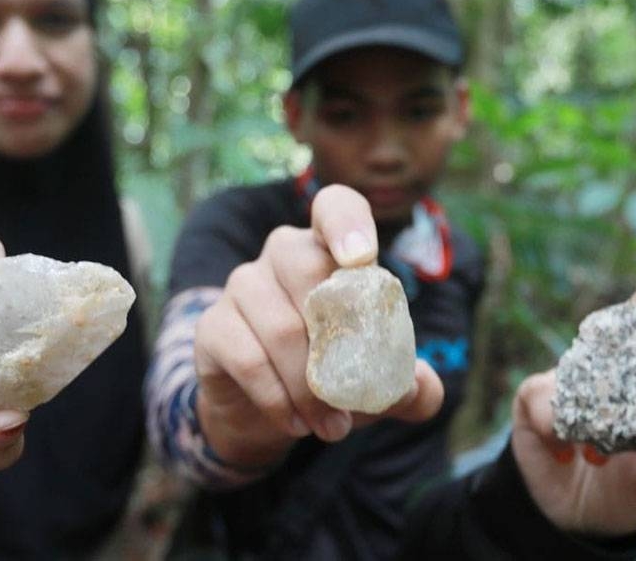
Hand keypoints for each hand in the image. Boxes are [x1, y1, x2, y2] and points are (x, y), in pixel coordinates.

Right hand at [194, 185, 443, 467]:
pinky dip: (277, 398)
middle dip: (337, 343)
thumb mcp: (377, 383)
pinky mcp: (214, 325)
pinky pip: (247, 358)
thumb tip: (421, 388)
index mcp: (330, 249)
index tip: (362, 258)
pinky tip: (295, 424)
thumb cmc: (331, 374)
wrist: (268, 411)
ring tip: (331, 427)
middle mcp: (283, 253)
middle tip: (353, 402)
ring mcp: (243, 284)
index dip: (347, 223)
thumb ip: (410, 385)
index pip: (335, 207)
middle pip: (309, 269)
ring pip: (280, 326)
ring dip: (310, 387)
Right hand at [509, 272, 635, 536]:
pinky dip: (553, 427)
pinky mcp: (534, 403)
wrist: (571, 513)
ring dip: (592, 372)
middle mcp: (610, 371)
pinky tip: (569, 453)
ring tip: (613, 393)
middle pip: (628, 324)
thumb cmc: (627, 487)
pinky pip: (541, 404)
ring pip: (577, 361)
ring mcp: (570, 382)